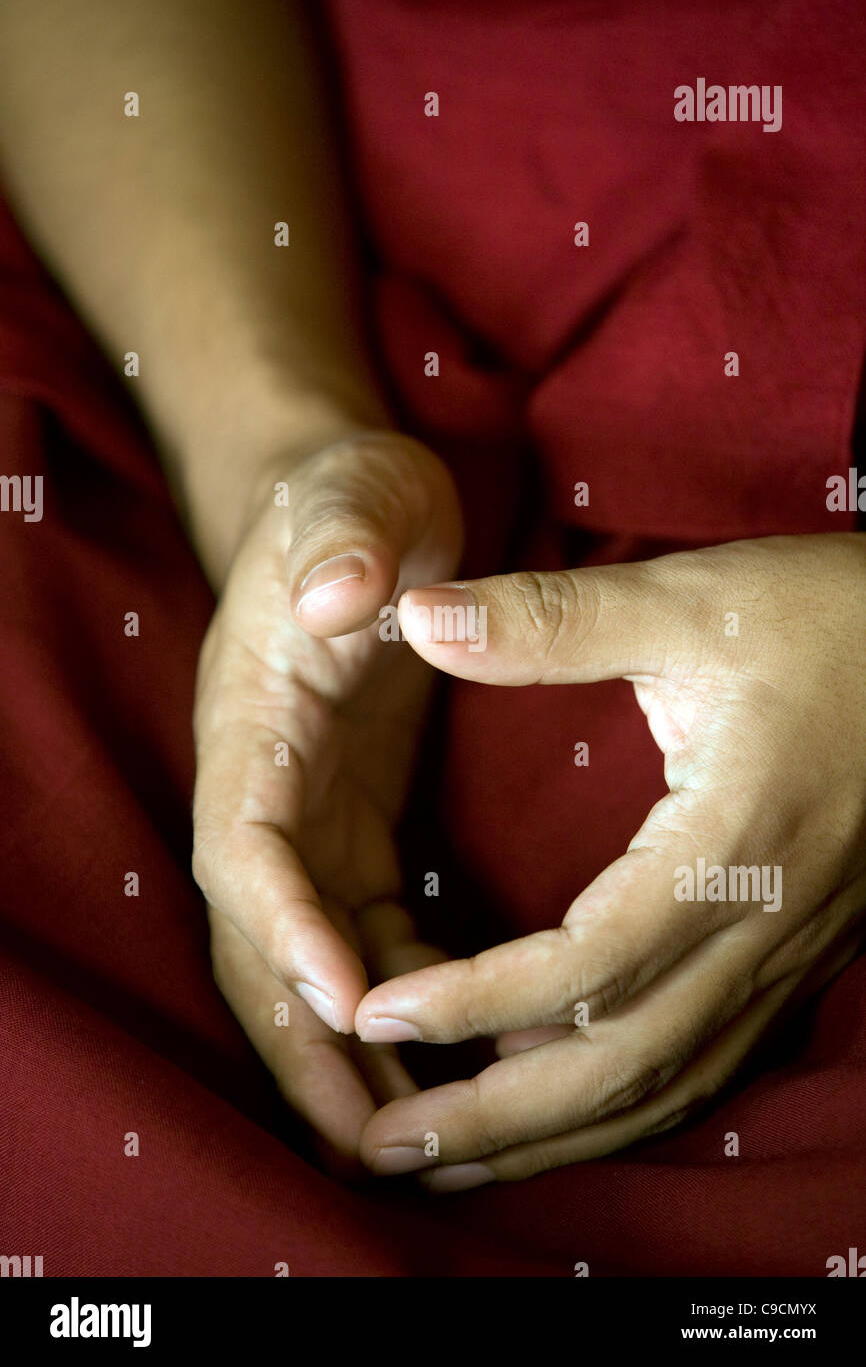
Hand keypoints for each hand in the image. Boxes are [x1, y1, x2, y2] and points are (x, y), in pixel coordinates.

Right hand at [191, 430, 461, 1168]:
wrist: (357, 512)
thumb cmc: (352, 500)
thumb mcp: (354, 496)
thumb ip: (339, 539)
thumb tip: (336, 597)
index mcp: (253, 721)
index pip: (245, 848)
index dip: (284, 929)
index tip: (350, 1003)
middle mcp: (266, 786)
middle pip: (261, 940)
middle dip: (304, 1042)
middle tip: (371, 1141)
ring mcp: (308, 813)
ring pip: (312, 956)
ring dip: (351, 1050)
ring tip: (415, 1136)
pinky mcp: (354, 824)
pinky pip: (364, 931)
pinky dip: (396, 996)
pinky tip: (449, 1048)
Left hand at [355, 534, 865, 1188]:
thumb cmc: (833, 622)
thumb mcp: (690, 601)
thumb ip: (551, 620)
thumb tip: (417, 616)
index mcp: (729, 843)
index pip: (586, 963)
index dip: (473, 1001)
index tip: (376, 1012)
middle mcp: (763, 924)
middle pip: (623, 1063)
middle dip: (497, 1119)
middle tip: (385, 1144)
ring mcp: (790, 952)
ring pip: (668, 1083)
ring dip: (555, 1134)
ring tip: (451, 1157)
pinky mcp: (798, 952)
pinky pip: (708, 1063)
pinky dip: (625, 1104)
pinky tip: (565, 1110)